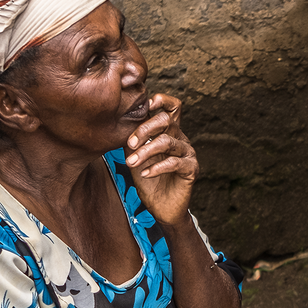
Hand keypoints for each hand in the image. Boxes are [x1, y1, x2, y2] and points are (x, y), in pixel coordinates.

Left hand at [124, 94, 196, 226]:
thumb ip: (131, 139)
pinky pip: (175, 163)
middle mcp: (181, 139)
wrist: (162, 207)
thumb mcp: (135, 156)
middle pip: (167, 120)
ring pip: (168, 142)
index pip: (171, 107)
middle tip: (130, 144)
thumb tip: (116, 123)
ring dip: (146, 152)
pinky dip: (157, 167)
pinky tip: (145, 174)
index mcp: (169, 132)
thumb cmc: (149, 180)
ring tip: (131, 163)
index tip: (144, 106)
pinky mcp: (191, 170)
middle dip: (145, 129)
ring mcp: (188, 153)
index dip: (161, 100)